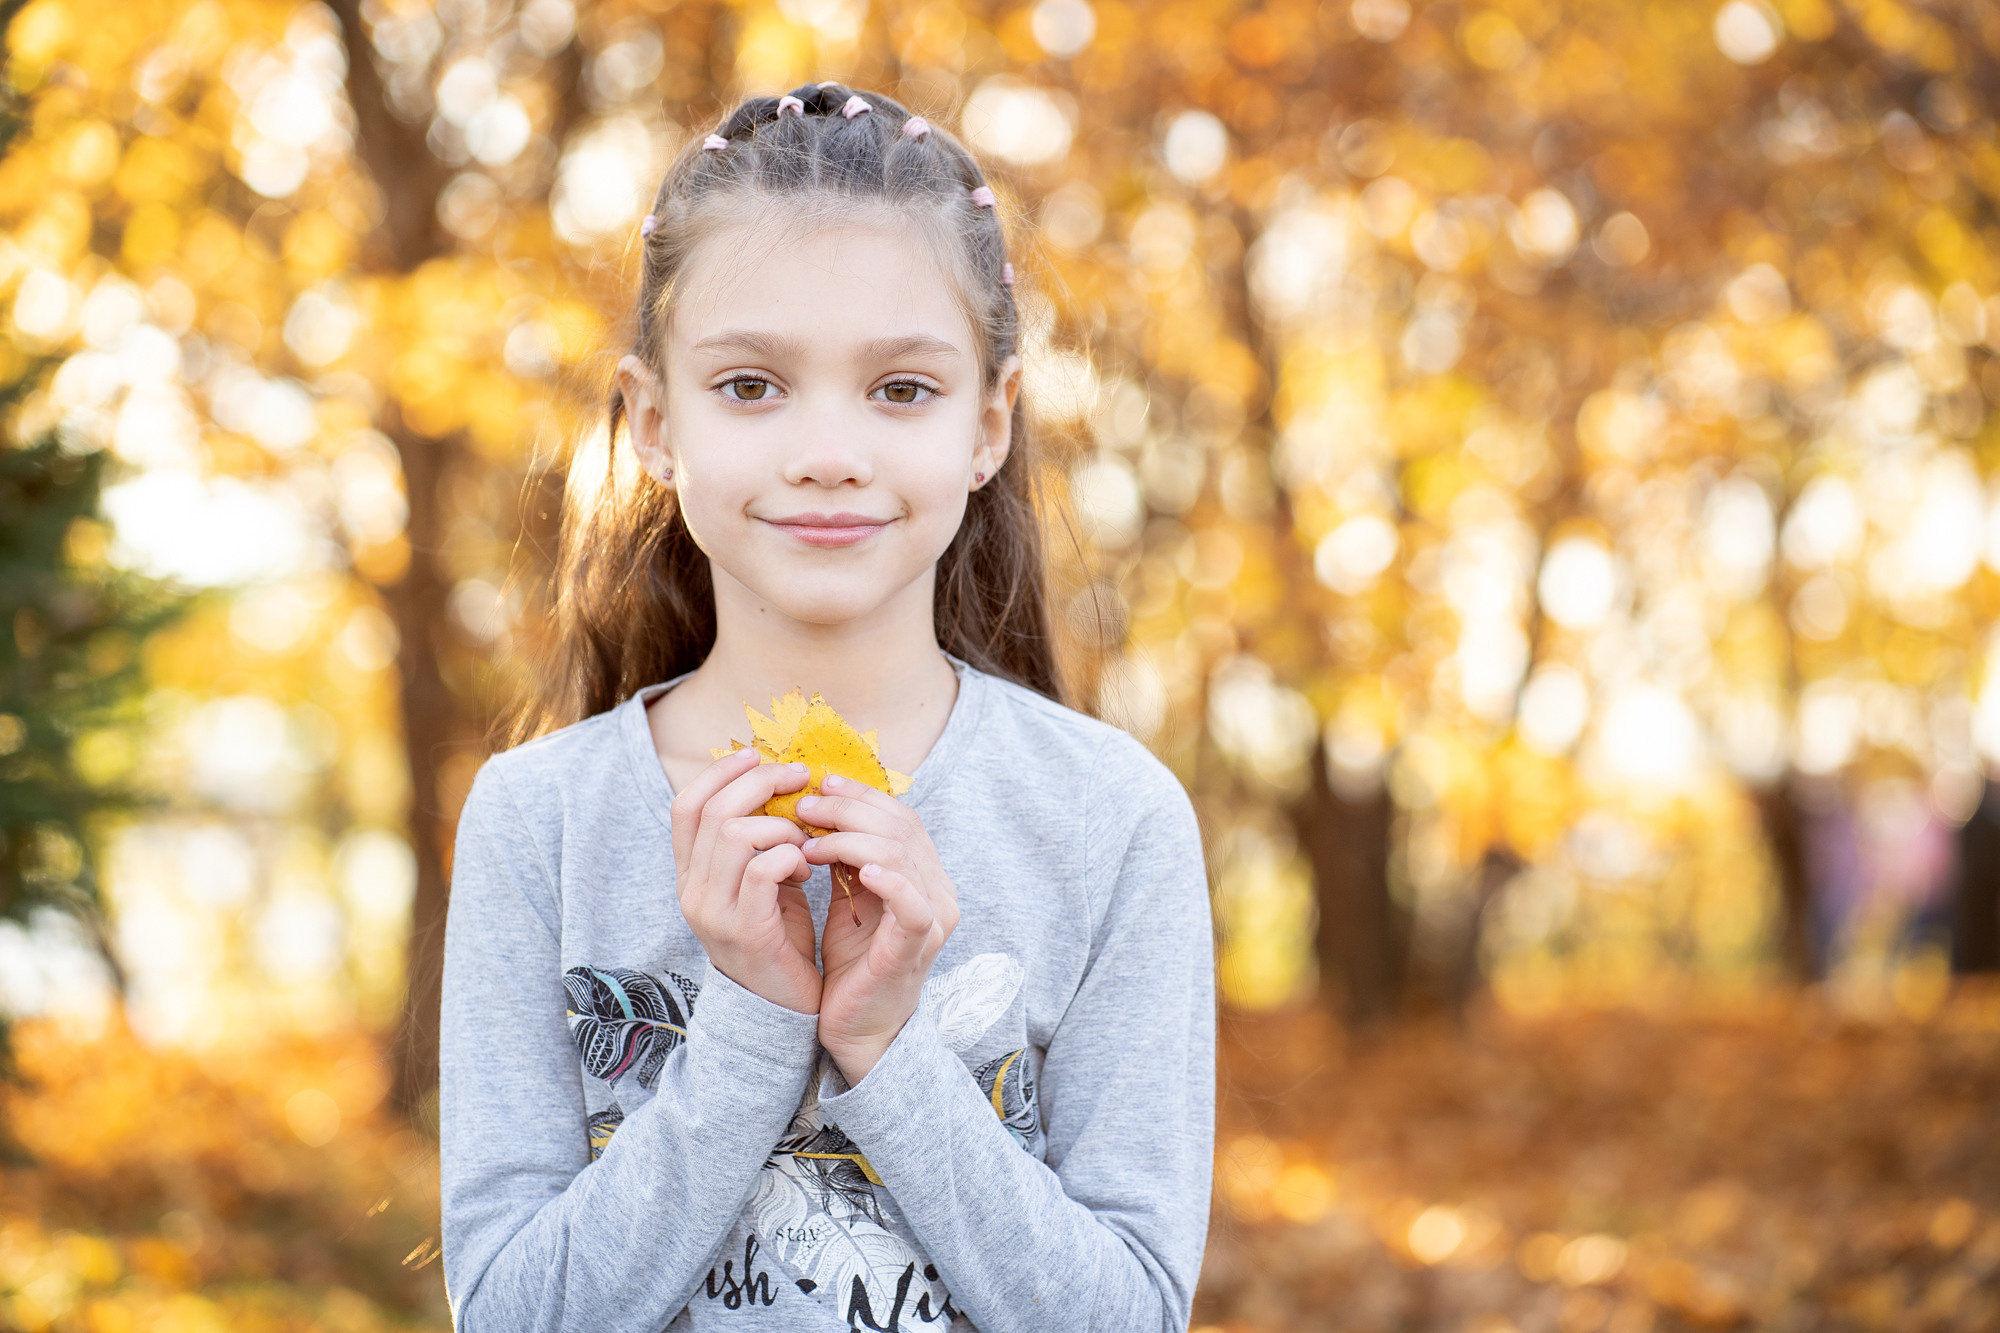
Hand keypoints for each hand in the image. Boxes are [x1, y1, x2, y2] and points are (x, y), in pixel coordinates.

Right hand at [671, 750, 820, 1013]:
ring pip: (735, 834)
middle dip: (761, 782)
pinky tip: (806, 868)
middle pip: (713, 810)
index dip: (720, 772)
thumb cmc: (779, 936)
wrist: (781, 1007)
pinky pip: (762, 870)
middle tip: (800, 778)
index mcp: (691, 874)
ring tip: (803, 841)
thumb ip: (759, 840)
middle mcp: (692, 891)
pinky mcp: (746, 930)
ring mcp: (714, 912)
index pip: (685, 805)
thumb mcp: (762, 881)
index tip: (759, 757)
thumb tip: (779, 781)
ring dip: (780, 825)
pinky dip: (790, 856)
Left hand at [797, 774, 959, 1083]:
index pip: (901, 817)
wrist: (858, 1027)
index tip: (819, 784)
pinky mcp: (917, 947)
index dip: (861, 795)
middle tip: (804, 808)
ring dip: (851, 840)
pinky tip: (859, 870)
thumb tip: (821, 810)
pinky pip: (912, 905)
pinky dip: (889, 880)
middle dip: (849, 811)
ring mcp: (933, 919)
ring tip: (811, 841)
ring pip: (903, 856)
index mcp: (925, 875)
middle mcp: (939, 891)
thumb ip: (846, 859)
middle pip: (902, 827)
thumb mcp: (848, 899)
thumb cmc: (853, 964)